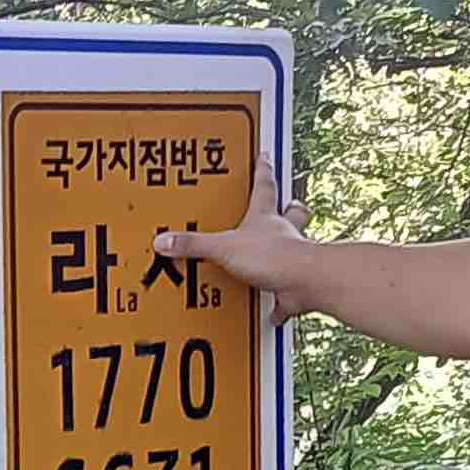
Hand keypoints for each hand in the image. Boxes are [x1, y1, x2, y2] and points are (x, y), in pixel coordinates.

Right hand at [154, 158, 316, 312]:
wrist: (302, 282)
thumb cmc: (274, 256)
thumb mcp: (224, 247)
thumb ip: (194, 244)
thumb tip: (166, 240)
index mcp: (265, 217)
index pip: (264, 186)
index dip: (263, 171)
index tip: (265, 157)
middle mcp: (283, 234)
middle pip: (290, 212)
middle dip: (287, 207)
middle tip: (282, 203)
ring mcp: (292, 258)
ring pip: (292, 248)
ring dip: (283, 252)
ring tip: (268, 259)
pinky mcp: (293, 284)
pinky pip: (285, 293)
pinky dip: (278, 304)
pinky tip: (269, 311)